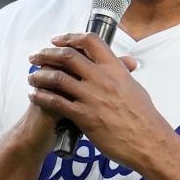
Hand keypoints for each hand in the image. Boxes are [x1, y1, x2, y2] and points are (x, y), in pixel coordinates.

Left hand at [27, 32, 172, 167]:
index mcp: (115, 68)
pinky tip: (34, 96)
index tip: (57, 41)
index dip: (70, 38)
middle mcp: (102, 78)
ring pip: (57, 78)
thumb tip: (124, 64)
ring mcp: (91, 97)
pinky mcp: (84, 116)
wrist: (148, 142)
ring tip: (31, 77)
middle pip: (67, 56)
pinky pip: (56, 102)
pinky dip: (41, 97)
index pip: (90, 41)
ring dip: (39, 76)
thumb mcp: (134, 87)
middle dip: (46, 54)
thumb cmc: (144, 117)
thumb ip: (123, 73)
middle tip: (35, 57)